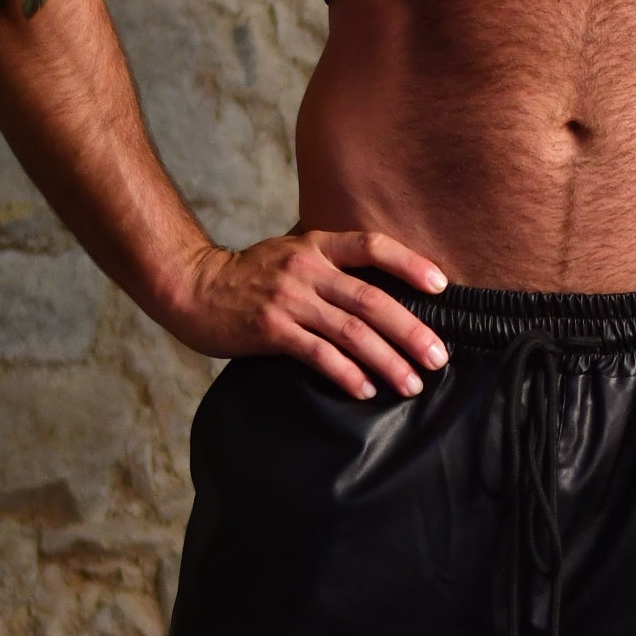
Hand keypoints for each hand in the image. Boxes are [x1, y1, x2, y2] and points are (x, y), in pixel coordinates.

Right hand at [172, 229, 450, 399]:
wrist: (192, 287)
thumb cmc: (249, 277)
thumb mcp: (291, 254)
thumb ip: (330, 266)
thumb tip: (382, 291)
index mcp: (316, 245)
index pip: (372, 247)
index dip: (410, 264)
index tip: (442, 287)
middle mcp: (307, 268)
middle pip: (371, 300)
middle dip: (410, 332)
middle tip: (437, 358)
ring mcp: (288, 299)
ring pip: (350, 332)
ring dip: (386, 361)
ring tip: (410, 383)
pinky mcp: (270, 330)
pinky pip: (317, 354)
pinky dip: (346, 373)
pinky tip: (365, 390)